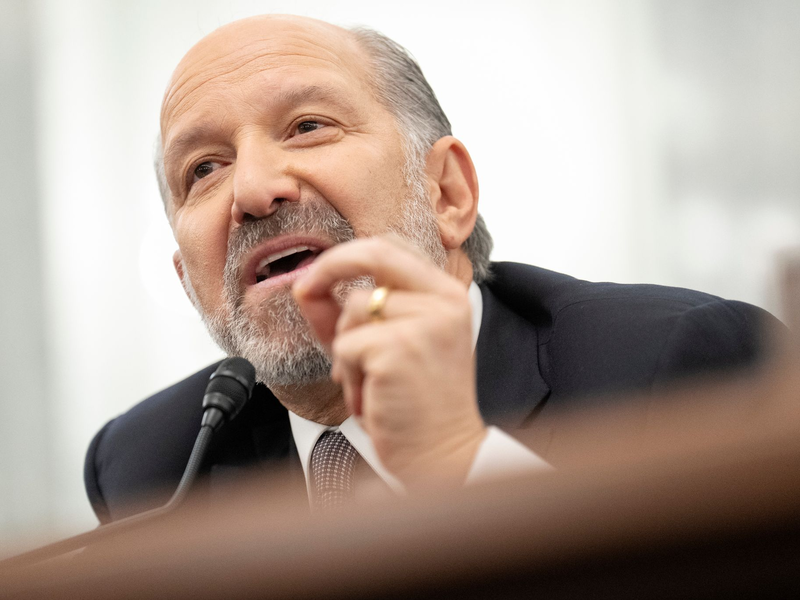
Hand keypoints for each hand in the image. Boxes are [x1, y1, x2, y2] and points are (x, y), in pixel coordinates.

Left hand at [293, 236, 486, 488]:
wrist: (443, 456)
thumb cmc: (418, 405)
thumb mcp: (393, 347)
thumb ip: (354, 314)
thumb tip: (305, 284)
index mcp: (448, 295)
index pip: (393, 247)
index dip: (350, 253)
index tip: (321, 273)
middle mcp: (443, 300)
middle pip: (373, 253)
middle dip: (330, 266)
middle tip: (306, 288)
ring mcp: (424, 322)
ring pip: (352, 309)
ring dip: (346, 350)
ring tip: (370, 383)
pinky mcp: (398, 348)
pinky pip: (345, 346)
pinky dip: (347, 376)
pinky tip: (370, 399)